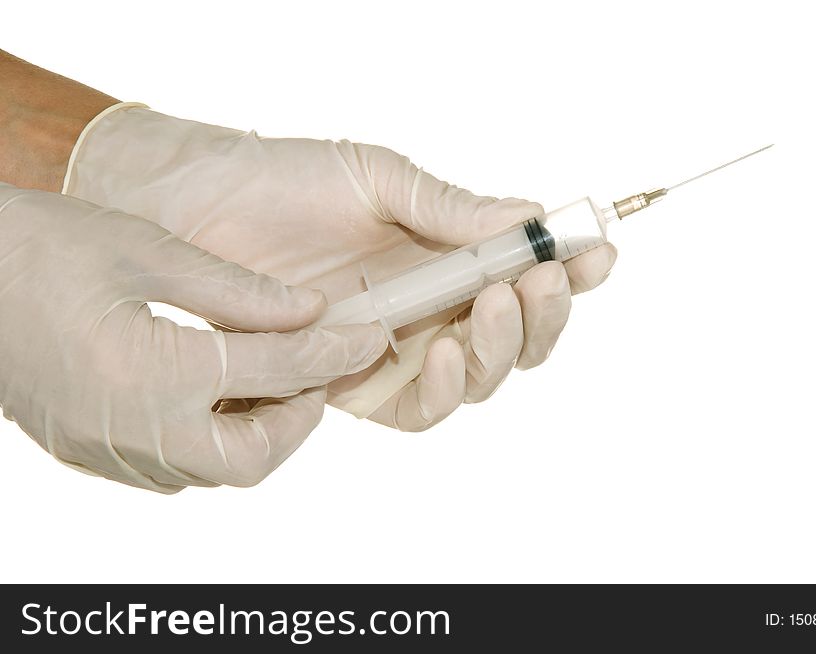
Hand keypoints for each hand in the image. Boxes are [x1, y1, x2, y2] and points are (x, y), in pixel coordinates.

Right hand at [0, 183, 387, 491]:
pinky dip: (211, 436)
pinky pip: (173, 465)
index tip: (366, 337)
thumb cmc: (38, 248)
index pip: (275, 372)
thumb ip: (239, 291)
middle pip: (252, 459)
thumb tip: (310, 312)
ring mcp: (106, 451)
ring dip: (256, 431)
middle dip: (297, 419)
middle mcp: (132, 430)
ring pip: (214, 470)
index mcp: (151, 373)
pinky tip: (215, 391)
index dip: (331, 352)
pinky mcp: (88, 451)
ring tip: (269, 375)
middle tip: (311, 371)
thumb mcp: (148, 250)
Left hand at [65, 107, 616, 429]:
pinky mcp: (357, 384)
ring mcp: (398, 350)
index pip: (526, 273)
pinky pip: (419, 409)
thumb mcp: (379, 180)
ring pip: (478, 380)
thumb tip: (531, 216)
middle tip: (534, 282)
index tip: (596, 254)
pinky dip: (443, 390)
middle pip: (515, 338)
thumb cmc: (287, 183)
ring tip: (487, 308)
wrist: (200, 210)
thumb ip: (451, 210)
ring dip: (498, 353)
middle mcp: (433, 308)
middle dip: (541, 317)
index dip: (571, 271)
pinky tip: (439, 350)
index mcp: (447, 255)